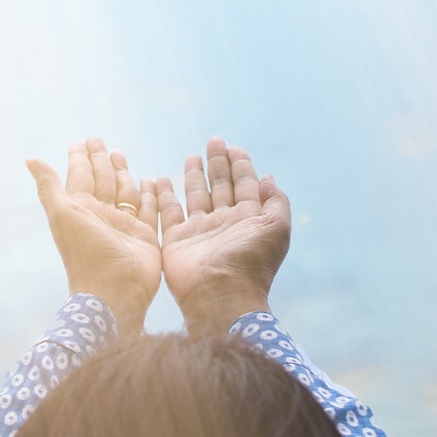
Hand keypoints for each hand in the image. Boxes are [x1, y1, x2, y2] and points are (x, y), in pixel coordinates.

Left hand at [26, 137, 161, 334]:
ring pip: (125, 192)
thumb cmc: (85, 252)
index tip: (80, 141)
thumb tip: (30, 159)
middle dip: (101, 161)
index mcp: (81, 209)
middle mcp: (101, 215)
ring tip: (120, 154)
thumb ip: (49, 186)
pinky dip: (150, 195)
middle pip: (102, 180)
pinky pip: (150, 209)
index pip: (81, 176)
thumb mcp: (63, 214)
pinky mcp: (146, 236)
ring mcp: (124, 225)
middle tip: (99, 141)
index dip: (80, 159)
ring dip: (123, 173)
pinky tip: (151, 181)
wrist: (114, 291)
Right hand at [157, 137, 291, 335]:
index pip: (245, 184)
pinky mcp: (176, 240)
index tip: (235, 147)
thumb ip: (275, 201)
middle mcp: (223, 222)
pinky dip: (163, 196)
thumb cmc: (251, 263)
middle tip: (214, 140)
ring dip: (194, 175)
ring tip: (192, 156)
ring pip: (195, 195)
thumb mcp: (277, 228)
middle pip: (220, 185)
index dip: (241, 165)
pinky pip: (168, 212)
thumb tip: (268, 177)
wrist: (221, 296)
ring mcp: (199, 231)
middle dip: (218, 163)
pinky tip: (160, 179)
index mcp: (248, 219)